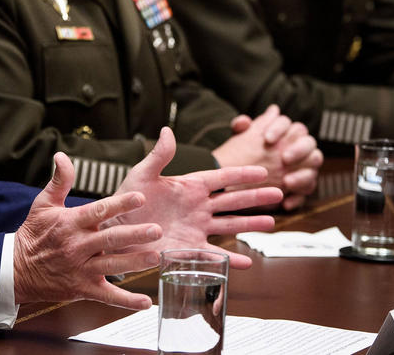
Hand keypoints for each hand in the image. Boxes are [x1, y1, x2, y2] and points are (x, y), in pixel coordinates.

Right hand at [13, 152, 165, 308]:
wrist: (17, 270)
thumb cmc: (34, 233)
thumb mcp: (43, 204)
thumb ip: (59, 180)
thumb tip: (62, 155)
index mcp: (71, 222)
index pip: (99, 211)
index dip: (120, 204)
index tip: (140, 198)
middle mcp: (78, 246)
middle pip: (110, 239)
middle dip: (134, 235)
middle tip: (157, 229)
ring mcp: (81, 268)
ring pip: (112, 266)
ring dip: (135, 262)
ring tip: (155, 257)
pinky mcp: (83, 288)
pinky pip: (107, 296)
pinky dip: (126, 301)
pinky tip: (145, 302)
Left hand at [111, 127, 280, 268]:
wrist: (114, 231)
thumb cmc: (126, 201)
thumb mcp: (141, 175)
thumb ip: (158, 156)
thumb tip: (166, 131)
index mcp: (189, 187)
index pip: (221, 178)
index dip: (242, 175)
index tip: (263, 171)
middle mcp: (197, 207)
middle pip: (233, 201)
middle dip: (256, 197)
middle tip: (280, 192)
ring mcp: (196, 229)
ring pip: (230, 226)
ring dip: (250, 224)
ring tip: (272, 223)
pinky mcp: (189, 249)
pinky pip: (213, 255)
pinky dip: (230, 260)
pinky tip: (246, 263)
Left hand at [216, 105, 322, 209]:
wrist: (242, 178)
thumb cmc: (244, 154)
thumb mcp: (239, 141)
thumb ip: (240, 129)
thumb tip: (243, 122)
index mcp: (283, 130)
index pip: (286, 122)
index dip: (278, 128)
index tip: (267, 139)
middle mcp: (299, 145)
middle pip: (308, 141)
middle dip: (298, 149)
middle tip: (284, 158)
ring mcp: (305, 165)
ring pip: (314, 164)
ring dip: (303, 174)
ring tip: (287, 182)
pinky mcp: (304, 185)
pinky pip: (307, 190)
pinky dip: (297, 198)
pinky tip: (285, 203)